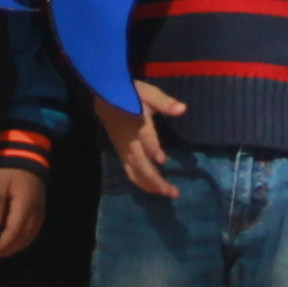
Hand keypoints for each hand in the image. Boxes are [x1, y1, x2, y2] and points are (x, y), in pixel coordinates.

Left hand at [0, 158, 49, 262]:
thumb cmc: (9, 170)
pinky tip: (14, 241)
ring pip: (30, 237)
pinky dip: (23, 240)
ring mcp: (39, 213)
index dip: (2, 246)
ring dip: (16, 247)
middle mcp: (35, 213)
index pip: (14, 232)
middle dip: (8, 250)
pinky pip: (33, 232)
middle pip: (23, 238)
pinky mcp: (40, 211)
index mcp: (24, 206)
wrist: (27, 157)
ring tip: (1, 251)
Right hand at [98, 88, 183, 202]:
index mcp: (136, 124)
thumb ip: (165, 102)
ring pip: (135, 172)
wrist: (104, 99)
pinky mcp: (121, 154)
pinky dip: (141, 183)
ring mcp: (124, 150)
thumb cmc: (130, 95)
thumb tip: (182, 109)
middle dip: (156, 180)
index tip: (162, 160)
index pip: (144, 138)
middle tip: (174, 192)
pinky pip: (130, 172)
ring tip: (168, 193)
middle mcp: (129, 141)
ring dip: (150, 185)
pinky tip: (154, 189)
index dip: (152, 148)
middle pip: (140, 164)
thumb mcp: (148, 93)